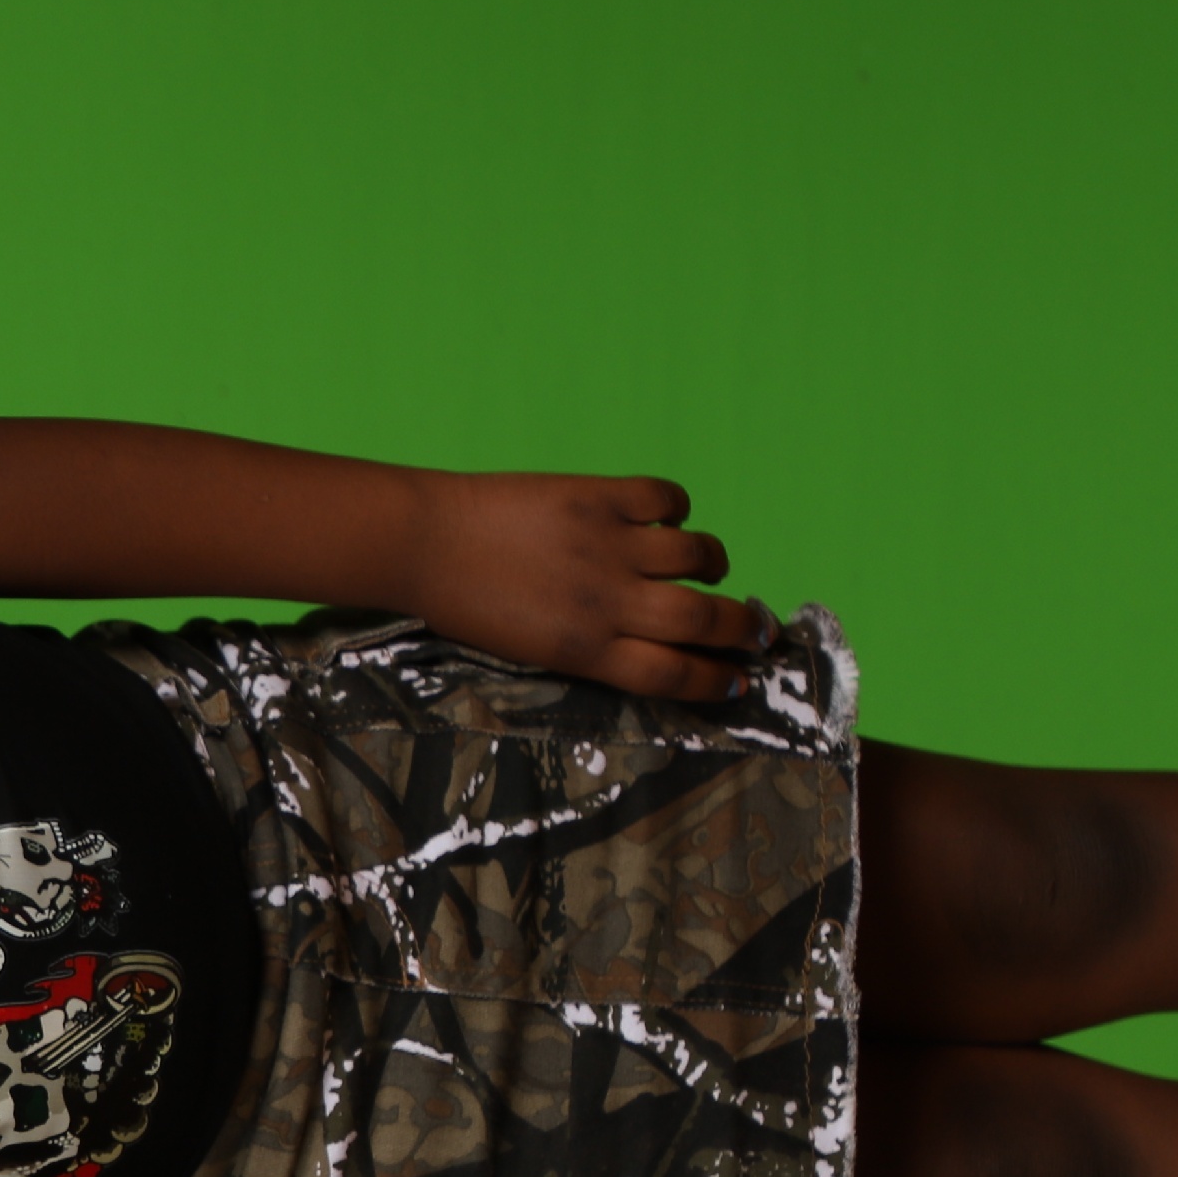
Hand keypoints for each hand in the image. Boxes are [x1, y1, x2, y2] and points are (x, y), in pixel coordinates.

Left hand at [405, 471, 772, 700]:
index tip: (739, 679)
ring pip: (697, 554)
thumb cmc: (464, 604)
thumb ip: (591, 649)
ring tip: (710, 568)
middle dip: (744, 629)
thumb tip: (653, 643)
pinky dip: (677, 508)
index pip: (674, 674)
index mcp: (584, 650)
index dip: (715, 680)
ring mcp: (605, 545)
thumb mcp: (529, 651)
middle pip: (702, 621)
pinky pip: (666, 497)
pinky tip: (666, 518)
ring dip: (714, 563)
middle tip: (758, 629)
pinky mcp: (595, 496)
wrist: (419, 544)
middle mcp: (605, 602)